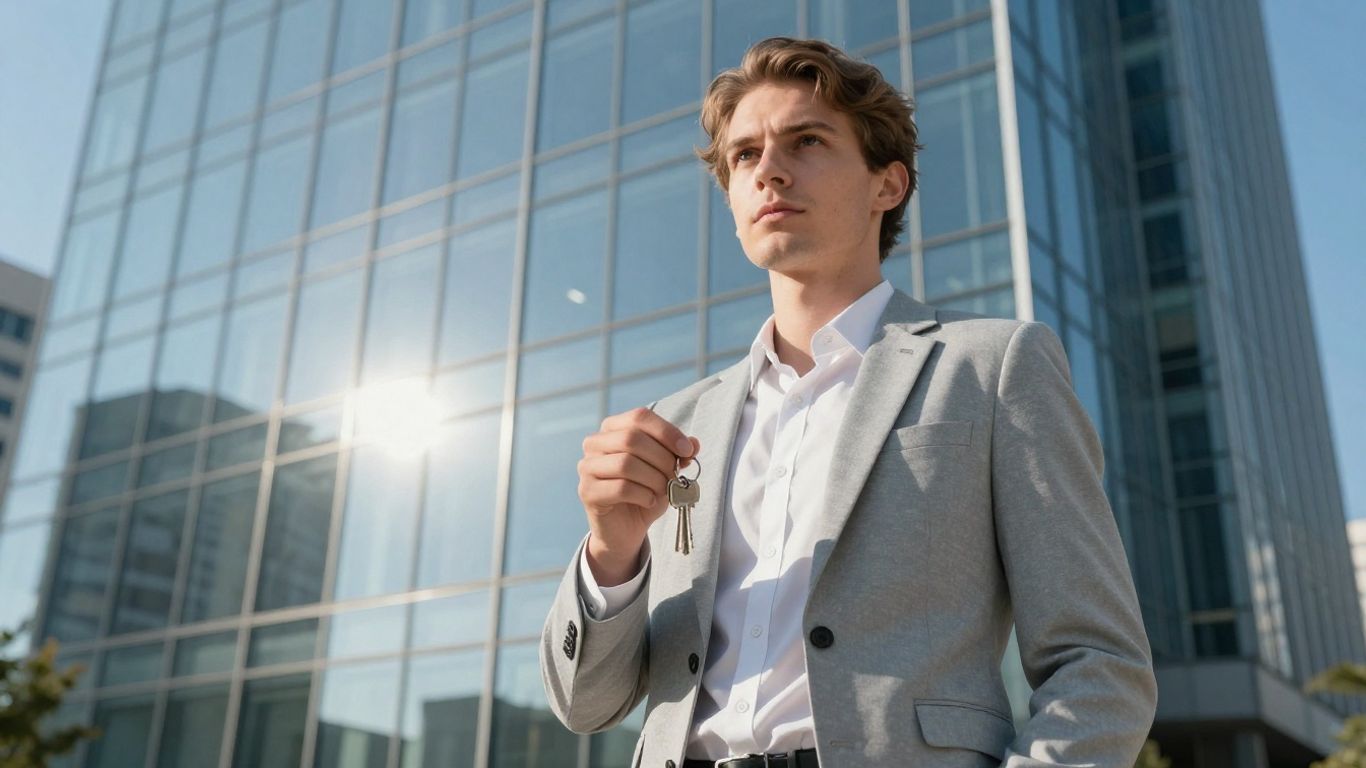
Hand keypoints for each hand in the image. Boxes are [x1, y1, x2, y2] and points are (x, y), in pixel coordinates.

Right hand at [577, 407, 699, 585]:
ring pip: (626, 463)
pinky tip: (649, 501)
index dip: (666, 431)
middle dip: (662, 458)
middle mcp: (595, 443)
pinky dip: (643, 495)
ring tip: (663, 489)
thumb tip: (694, 443)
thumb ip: (678, 453)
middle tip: (675, 475)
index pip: (639, 417)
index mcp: (613, 428)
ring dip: (653, 478)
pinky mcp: (587, 491)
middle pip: (632, 438)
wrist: (625, 529)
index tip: (687, 450)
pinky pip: (620, 488)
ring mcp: (587, 467)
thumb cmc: (644, 492)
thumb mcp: (666, 470)